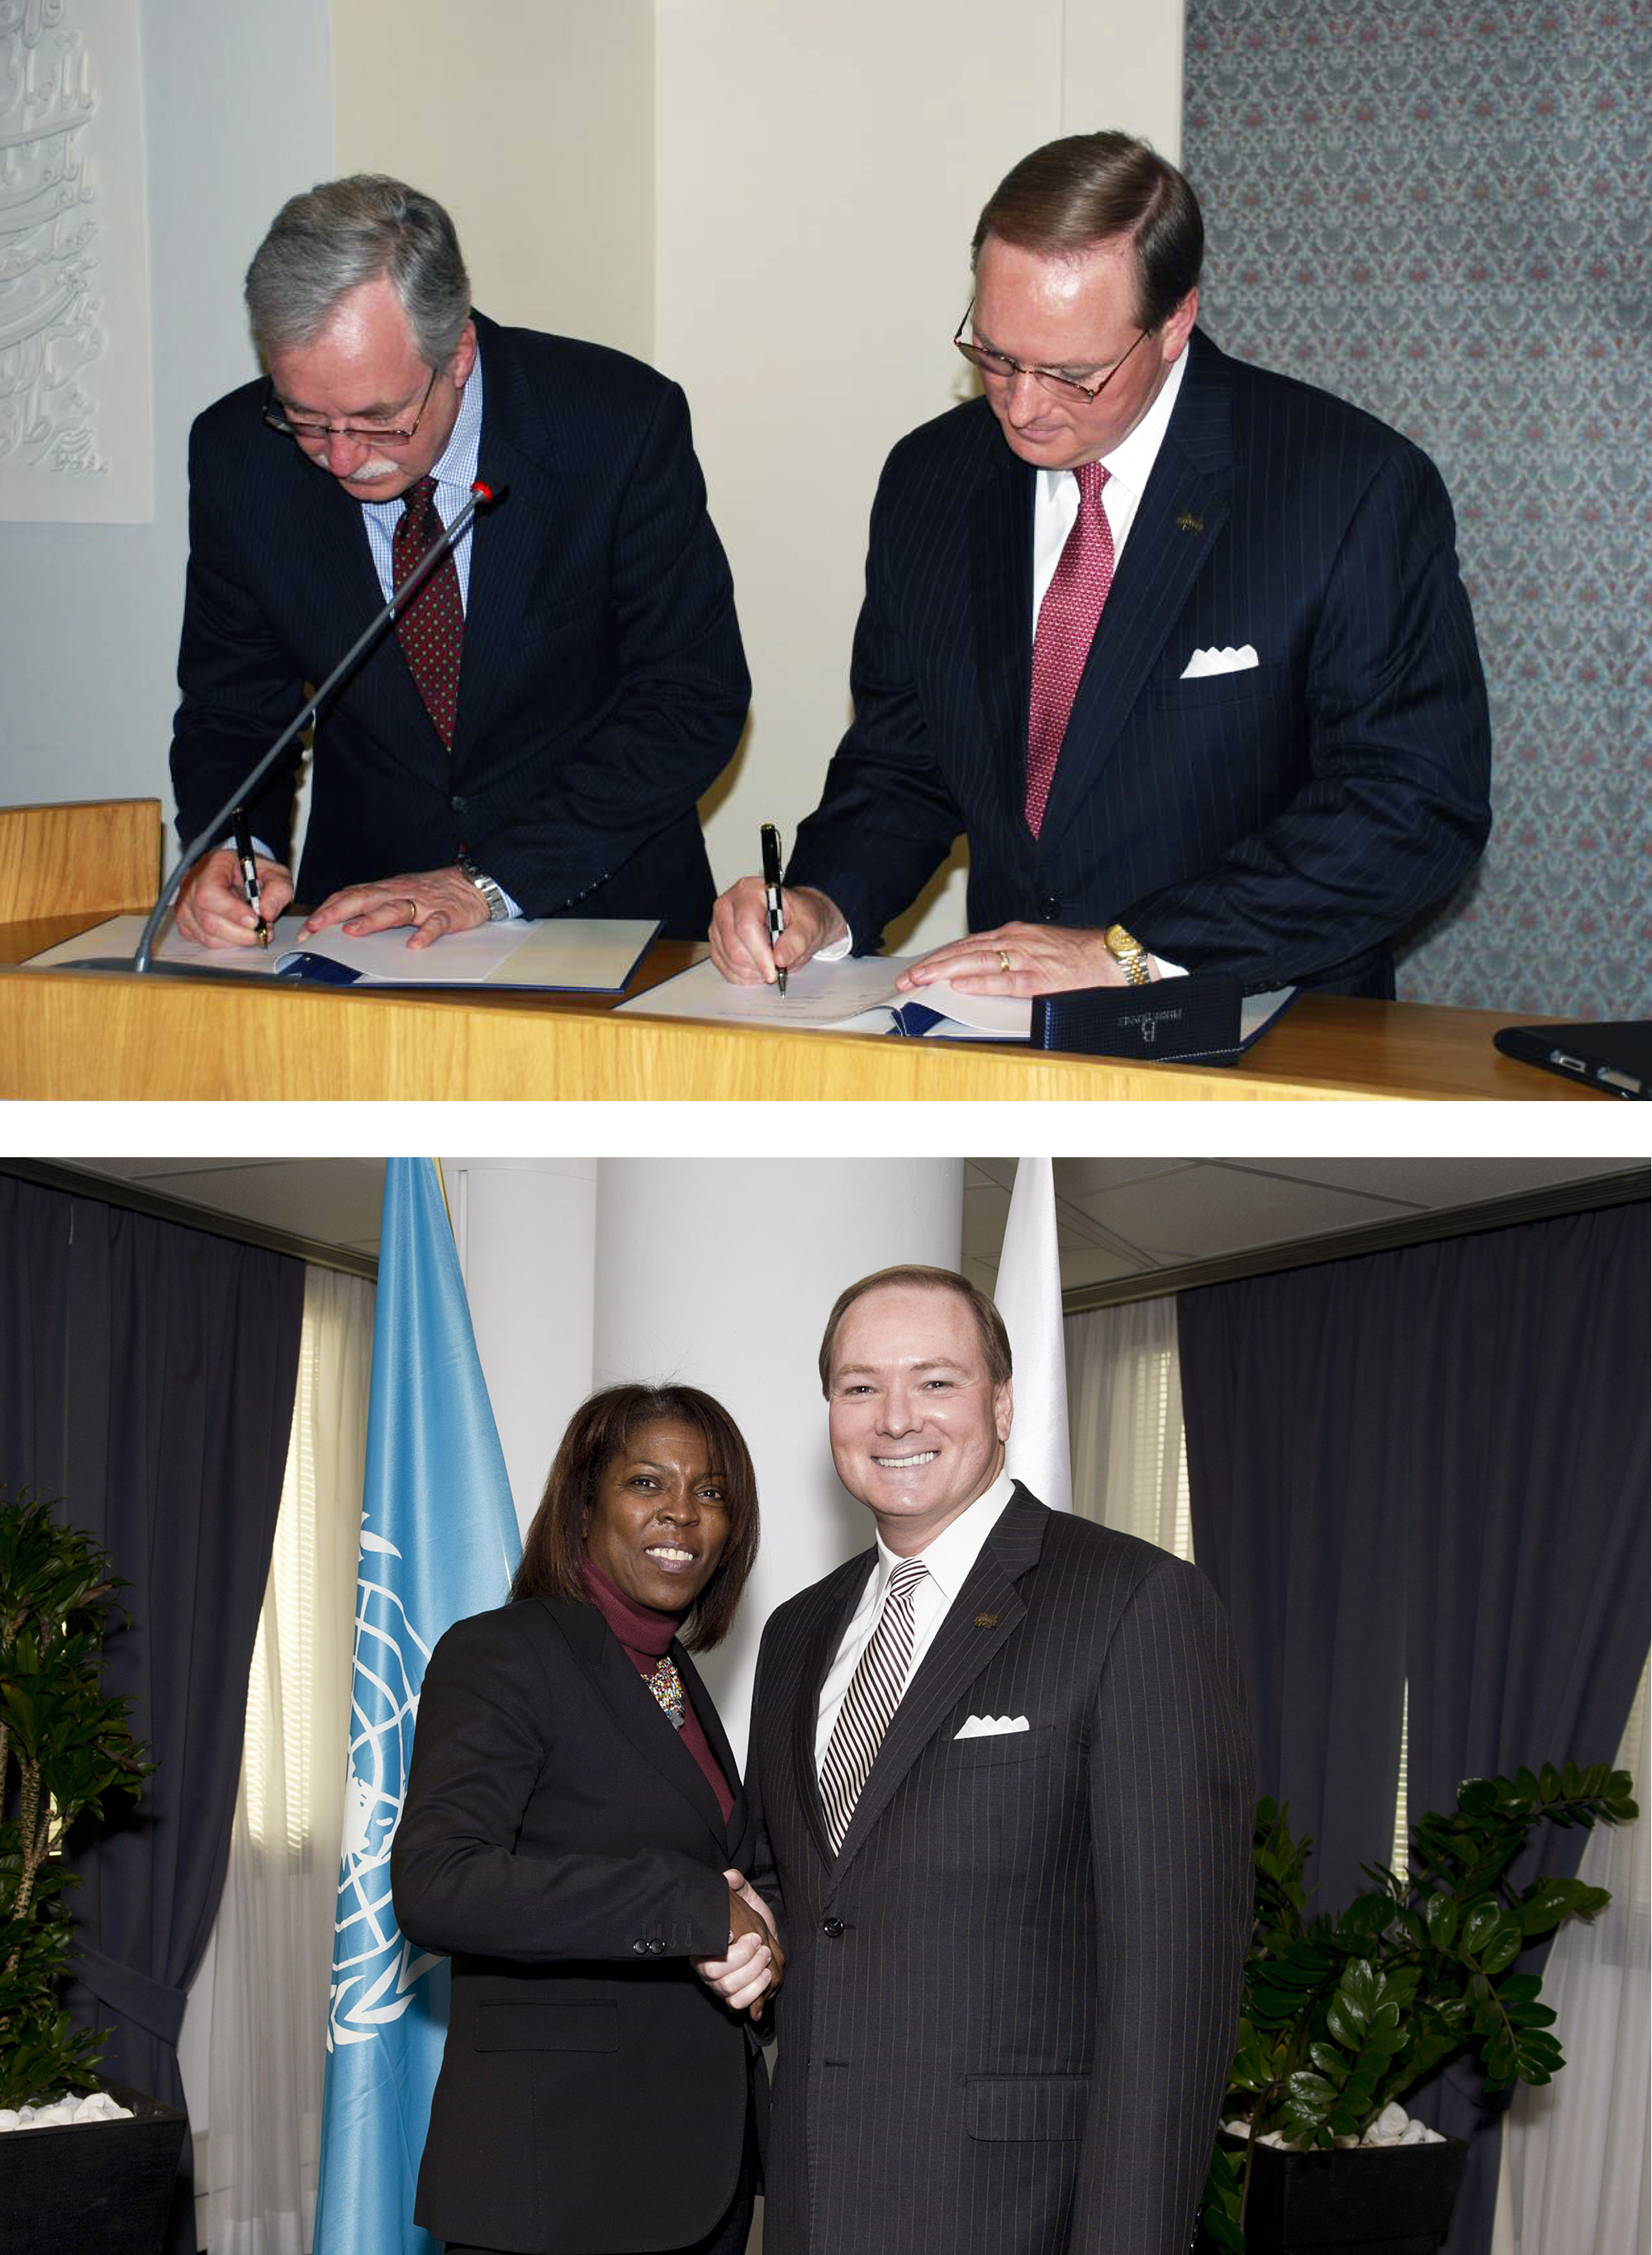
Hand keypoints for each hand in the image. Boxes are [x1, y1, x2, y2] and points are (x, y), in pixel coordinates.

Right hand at [175, 847, 293, 947]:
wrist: (239, 872)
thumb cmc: (253, 872)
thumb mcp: (275, 873)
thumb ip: (278, 889)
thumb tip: (267, 913)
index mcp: (213, 866)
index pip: (211, 893)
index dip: (232, 911)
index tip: (255, 920)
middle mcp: (193, 885)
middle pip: (208, 920)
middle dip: (240, 933)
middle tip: (261, 932)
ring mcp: (186, 905)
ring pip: (207, 936)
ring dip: (236, 940)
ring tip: (253, 931)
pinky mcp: (186, 922)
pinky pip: (204, 941)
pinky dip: (226, 943)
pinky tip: (238, 932)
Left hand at [299, 865, 489, 951]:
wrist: (474, 882)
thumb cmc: (433, 891)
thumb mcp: (398, 892)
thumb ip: (373, 904)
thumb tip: (342, 918)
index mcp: (386, 890)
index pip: (350, 896)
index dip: (326, 910)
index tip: (307, 928)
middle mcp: (399, 893)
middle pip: (364, 899)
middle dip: (336, 912)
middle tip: (316, 927)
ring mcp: (423, 904)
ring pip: (394, 909)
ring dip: (372, 920)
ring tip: (353, 932)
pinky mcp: (446, 914)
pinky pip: (435, 924)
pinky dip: (425, 934)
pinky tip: (415, 945)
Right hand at [690, 1867, 784, 2019]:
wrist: (763, 1939)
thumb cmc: (750, 1919)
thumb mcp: (745, 1898)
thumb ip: (737, 1885)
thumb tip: (730, 1876)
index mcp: (705, 1943)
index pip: (705, 1950)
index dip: (720, 1945)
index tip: (733, 1932)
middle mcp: (707, 1967)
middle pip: (716, 1974)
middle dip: (744, 1959)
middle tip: (760, 1945)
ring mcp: (718, 1984)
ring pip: (729, 1991)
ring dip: (752, 1978)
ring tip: (766, 1962)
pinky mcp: (733, 1997)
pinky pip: (738, 2005)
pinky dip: (754, 1997)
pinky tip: (765, 1982)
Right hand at [709, 876, 847, 984]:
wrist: (794, 918)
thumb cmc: (799, 916)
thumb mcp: (808, 925)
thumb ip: (797, 941)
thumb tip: (780, 958)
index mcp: (749, 891)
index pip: (746, 926)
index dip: (759, 953)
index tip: (773, 971)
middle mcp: (727, 905)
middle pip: (735, 947)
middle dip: (758, 965)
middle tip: (778, 968)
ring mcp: (718, 925)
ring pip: (730, 960)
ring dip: (754, 971)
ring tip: (772, 964)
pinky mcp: (716, 942)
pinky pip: (725, 968)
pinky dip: (745, 975)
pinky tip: (759, 967)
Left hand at [894, 921, 1147, 995]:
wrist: (1114, 955)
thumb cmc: (1079, 956)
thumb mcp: (1039, 948)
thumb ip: (1010, 957)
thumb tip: (980, 973)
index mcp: (1014, 935)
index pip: (967, 945)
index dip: (939, 957)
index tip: (918, 968)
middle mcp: (1016, 941)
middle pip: (964, 951)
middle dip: (931, 965)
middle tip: (906, 978)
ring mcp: (1027, 958)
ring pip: (976, 961)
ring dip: (944, 971)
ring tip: (920, 980)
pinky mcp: (1040, 976)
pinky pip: (1005, 979)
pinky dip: (980, 981)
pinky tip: (961, 985)